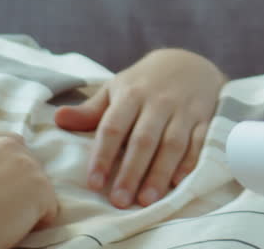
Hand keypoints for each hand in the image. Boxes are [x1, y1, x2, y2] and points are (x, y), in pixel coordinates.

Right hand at [0, 130, 57, 248]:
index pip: (12, 145)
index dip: (10, 171)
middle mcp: (7, 144)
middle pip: (30, 164)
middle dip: (23, 185)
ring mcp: (27, 164)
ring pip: (40, 187)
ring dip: (29, 204)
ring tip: (1, 218)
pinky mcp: (42, 187)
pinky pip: (50, 210)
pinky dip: (38, 223)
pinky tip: (12, 227)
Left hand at [54, 48, 226, 207]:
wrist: (189, 62)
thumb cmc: (144, 83)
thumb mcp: (116, 88)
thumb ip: (90, 110)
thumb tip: (58, 119)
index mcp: (131, 93)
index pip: (113, 127)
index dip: (103, 156)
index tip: (94, 184)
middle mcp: (158, 101)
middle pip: (143, 140)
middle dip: (131, 172)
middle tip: (119, 202)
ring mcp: (184, 109)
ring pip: (172, 144)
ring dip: (159, 173)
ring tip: (146, 200)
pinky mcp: (205, 117)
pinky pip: (199, 141)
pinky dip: (190, 162)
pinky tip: (178, 183)